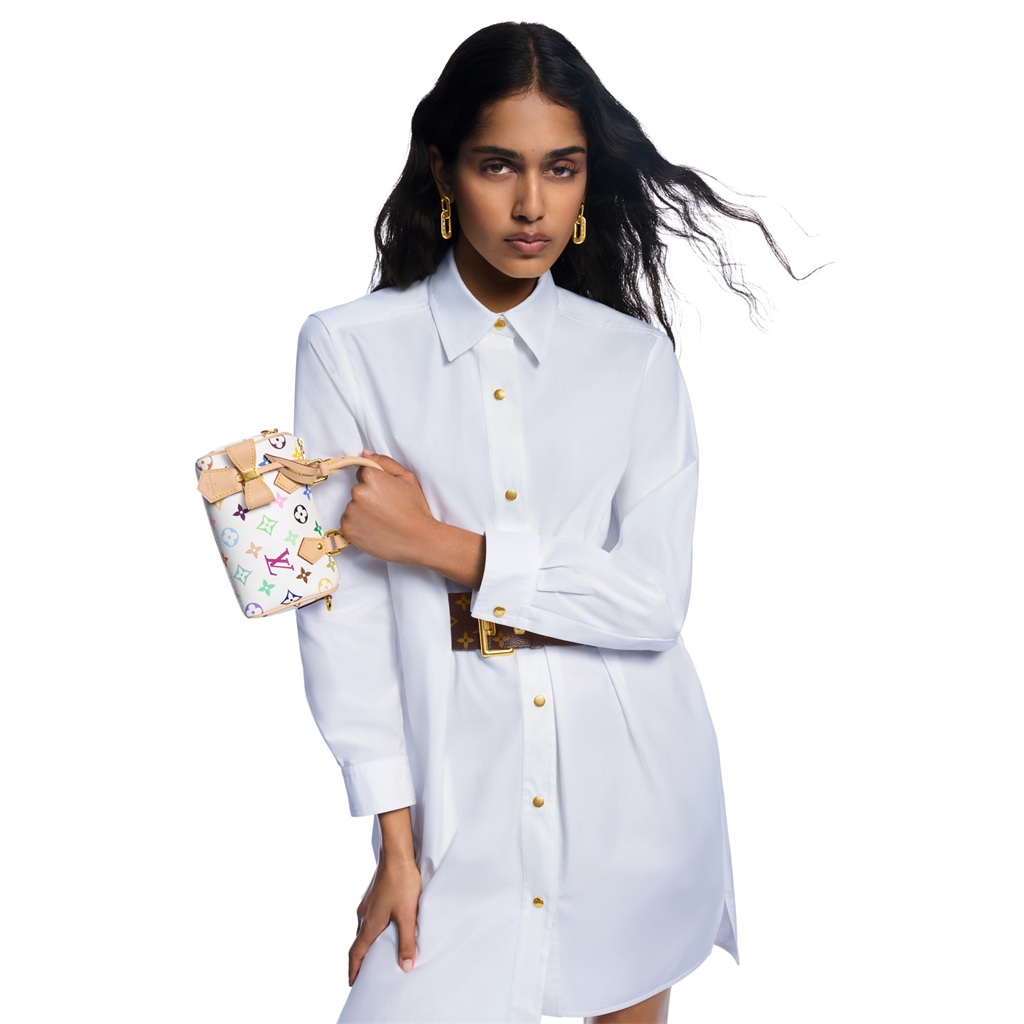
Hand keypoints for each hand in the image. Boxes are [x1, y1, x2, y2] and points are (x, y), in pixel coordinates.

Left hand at [340, 450, 437, 564]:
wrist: (419, 540)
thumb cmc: (415, 509)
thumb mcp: (407, 478)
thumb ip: (384, 462)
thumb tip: (365, 453)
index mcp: (371, 477)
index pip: (363, 473)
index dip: (376, 483)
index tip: (386, 494)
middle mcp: (358, 493)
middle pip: (357, 490)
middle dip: (369, 497)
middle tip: (387, 509)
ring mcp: (351, 512)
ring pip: (352, 507)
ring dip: (363, 512)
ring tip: (383, 521)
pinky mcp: (348, 529)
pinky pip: (348, 523)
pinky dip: (358, 526)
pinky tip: (375, 530)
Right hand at [349, 849, 421, 985]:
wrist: (397, 854)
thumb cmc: (402, 882)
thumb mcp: (407, 915)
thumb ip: (406, 942)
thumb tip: (406, 967)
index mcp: (369, 924)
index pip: (356, 953)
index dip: (353, 970)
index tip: (352, 983)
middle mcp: (363, 915)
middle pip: (358, 942)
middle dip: (361, 959)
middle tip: (366, 973)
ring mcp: (367, 904)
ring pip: (364, 929)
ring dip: (367, 943)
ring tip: (377, 953)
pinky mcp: (373, 895)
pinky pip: (369, 918)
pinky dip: (373, 929)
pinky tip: (385, 926)